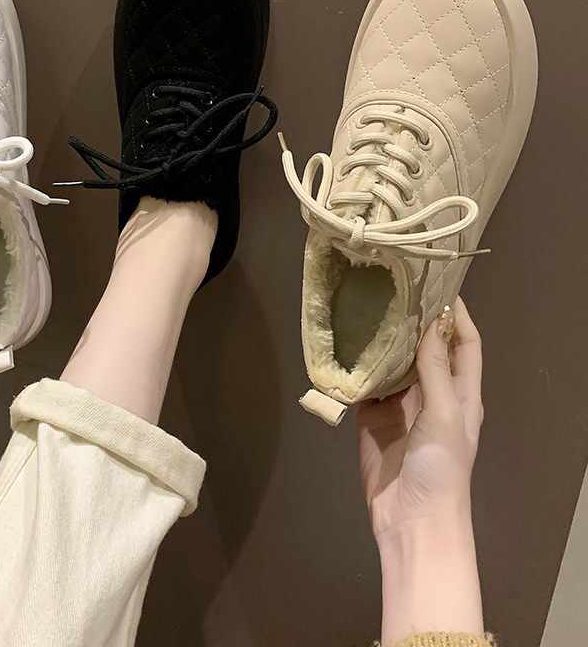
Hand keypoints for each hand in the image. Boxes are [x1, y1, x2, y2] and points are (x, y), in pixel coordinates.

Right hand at [357, 297, 484, 643]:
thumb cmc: (440, 468)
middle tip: (391, 292)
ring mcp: (401, 409)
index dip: (456, 316)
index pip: (464, 345)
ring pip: (392, 366)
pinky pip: (365, 389)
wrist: (412, 521)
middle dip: (412, 323)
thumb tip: (429, 324)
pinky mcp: (373, 421)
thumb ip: (435, 370)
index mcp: (461, 394)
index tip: (438, 286)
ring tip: (364, 313)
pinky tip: (344, 351)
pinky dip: (356, 372)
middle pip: (424, 351)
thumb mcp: (445, 414)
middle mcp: (432, 396)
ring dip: (381, 345)